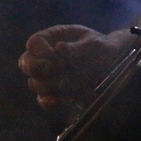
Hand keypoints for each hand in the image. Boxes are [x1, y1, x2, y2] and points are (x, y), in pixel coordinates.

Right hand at [17, 24, 131, 113]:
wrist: (114, 63)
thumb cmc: (102, 47)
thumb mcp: (93, 44)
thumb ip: (76, 47)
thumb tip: (58, 48)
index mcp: (53, 38)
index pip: (33, 43)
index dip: (41, 50)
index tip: (56, 53)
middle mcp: (46, 57)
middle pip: (26, 63)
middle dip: (40, 68)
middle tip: (58, 68)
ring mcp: (49, 75)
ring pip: (34, 83)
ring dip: (47, 85)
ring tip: (64, 82)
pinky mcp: (56, 93)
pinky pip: (43, 100)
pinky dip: (49, 102)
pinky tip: (58, 100)